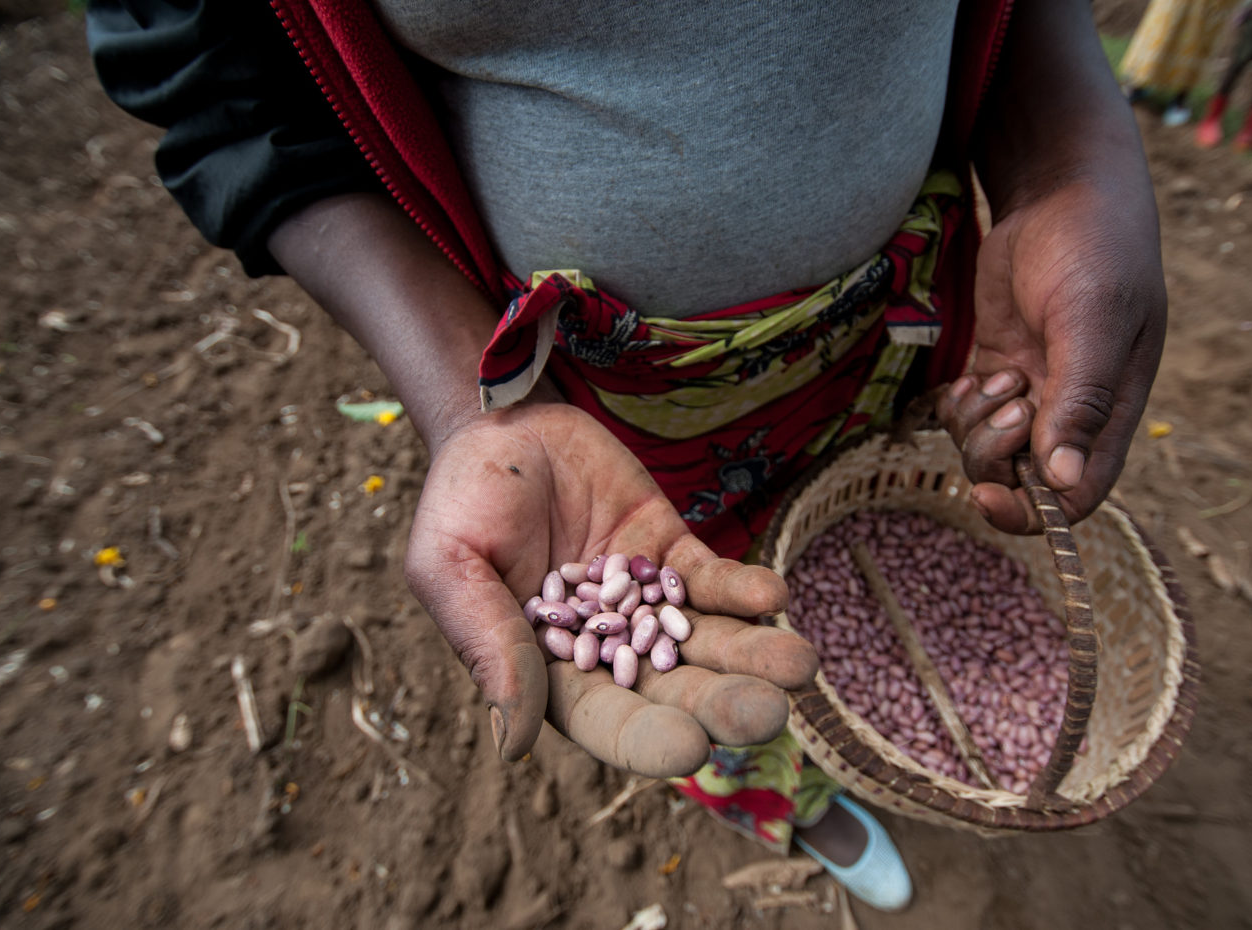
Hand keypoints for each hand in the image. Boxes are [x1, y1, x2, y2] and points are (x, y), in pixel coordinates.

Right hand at [404, 402, 818, 776]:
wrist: (502, 426)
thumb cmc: (463, 501)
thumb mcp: (452, 566)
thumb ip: (488, 643)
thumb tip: (512, 743)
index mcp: (549, 672)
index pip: (605, 720)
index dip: (647, 738)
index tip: (691, 749)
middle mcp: (608, 649)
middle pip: (673, 689)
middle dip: (721, 704)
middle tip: (768, 715)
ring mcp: (646, 601)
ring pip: (707, 640)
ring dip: (753, 655)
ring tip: (800, 665)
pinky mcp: (672, 553)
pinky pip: (714, 578)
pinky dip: (744, 590)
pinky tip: (774, 595)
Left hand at [936, 178, 1165, 533]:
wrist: (1059, 192)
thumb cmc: (1093, 248)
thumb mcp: (1093, 319)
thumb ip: (1081, 399)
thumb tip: (1063, 479)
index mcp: (1114, 412)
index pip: (1076, 496)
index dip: (1032, 512)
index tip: (987, 494)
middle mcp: (1073, 412)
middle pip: (1020, 478)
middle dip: (995, 449)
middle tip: (1003, 391)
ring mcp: (1032, 391)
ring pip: (985, 449)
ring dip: (974, 423)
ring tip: (994, 372)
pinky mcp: (997, 367)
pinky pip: (964, 417)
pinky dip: (956, 406)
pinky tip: (971, 372)